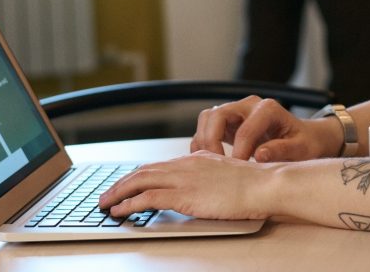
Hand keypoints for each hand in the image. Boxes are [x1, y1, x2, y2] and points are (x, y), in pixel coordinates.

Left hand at [97, 151, 267, 219]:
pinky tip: (120, 211)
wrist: (264, 184)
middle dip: (121, 183)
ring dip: (118, 193)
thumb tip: (201, 189)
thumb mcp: (227, 174)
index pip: (158, 165)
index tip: (126, 184)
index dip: (138, 175)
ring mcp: (184, 179)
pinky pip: (148, 198)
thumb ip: (210, 178)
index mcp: (196, 159)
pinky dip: (129, 204)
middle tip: (106, 195)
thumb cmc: (254, 183)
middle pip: (144, 171)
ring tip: (105, 204)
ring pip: (140, 181)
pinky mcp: (184, 195)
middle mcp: (186, 165)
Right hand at [191, 96, 340, 161]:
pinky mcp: (228, 122)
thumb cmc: (303, 142)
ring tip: (210, 166)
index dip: (239, 152)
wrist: (302, 137)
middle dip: (211, 141)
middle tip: (215, 167)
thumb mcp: (301, 148)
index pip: (245, 130)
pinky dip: (202, 144)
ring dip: (203, 141)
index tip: (237, 171)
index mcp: (268, 109)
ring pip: (207, 118)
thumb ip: (282, 150)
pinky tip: (208, 162)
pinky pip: (206, 128)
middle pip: (218, 115)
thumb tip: (260, 155)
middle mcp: (249, 105)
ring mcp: (236, 111)